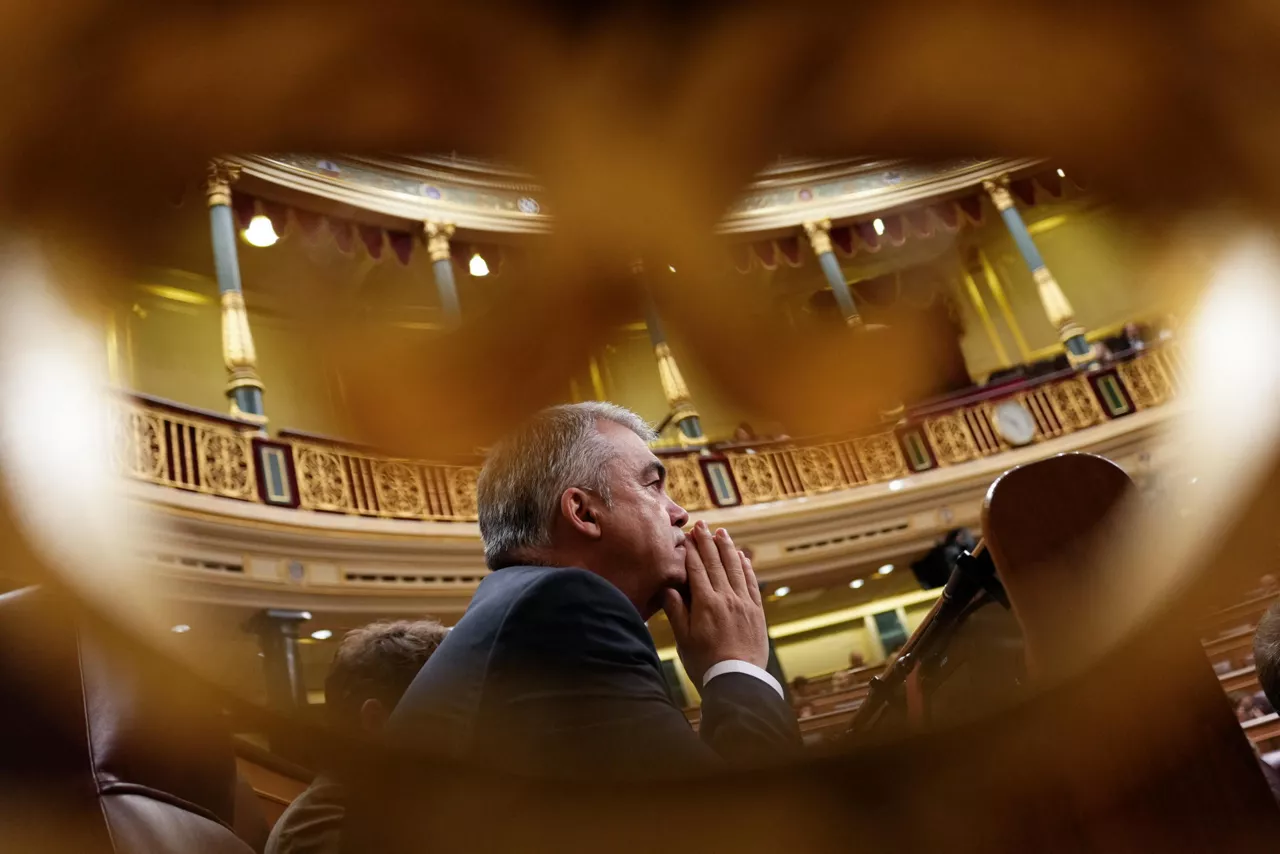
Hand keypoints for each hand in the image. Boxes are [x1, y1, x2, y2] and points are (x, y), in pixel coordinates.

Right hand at [662, 520, 767, 686]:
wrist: (738, 679)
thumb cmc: (706, 663)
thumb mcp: (684, 639)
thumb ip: (677, 611)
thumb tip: (668, 588)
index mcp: (705, 603)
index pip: (696, 569)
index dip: (690, 550)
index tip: (686, 536)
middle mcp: (726, 598)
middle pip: (715, 563)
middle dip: (707, 542)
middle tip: (702, 525)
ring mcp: (744, 603)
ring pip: (735, 568)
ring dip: (727, 548)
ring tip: (721, 532)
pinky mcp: (756, 611)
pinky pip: (751, 582)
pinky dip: (746, 567)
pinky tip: (742, 556)